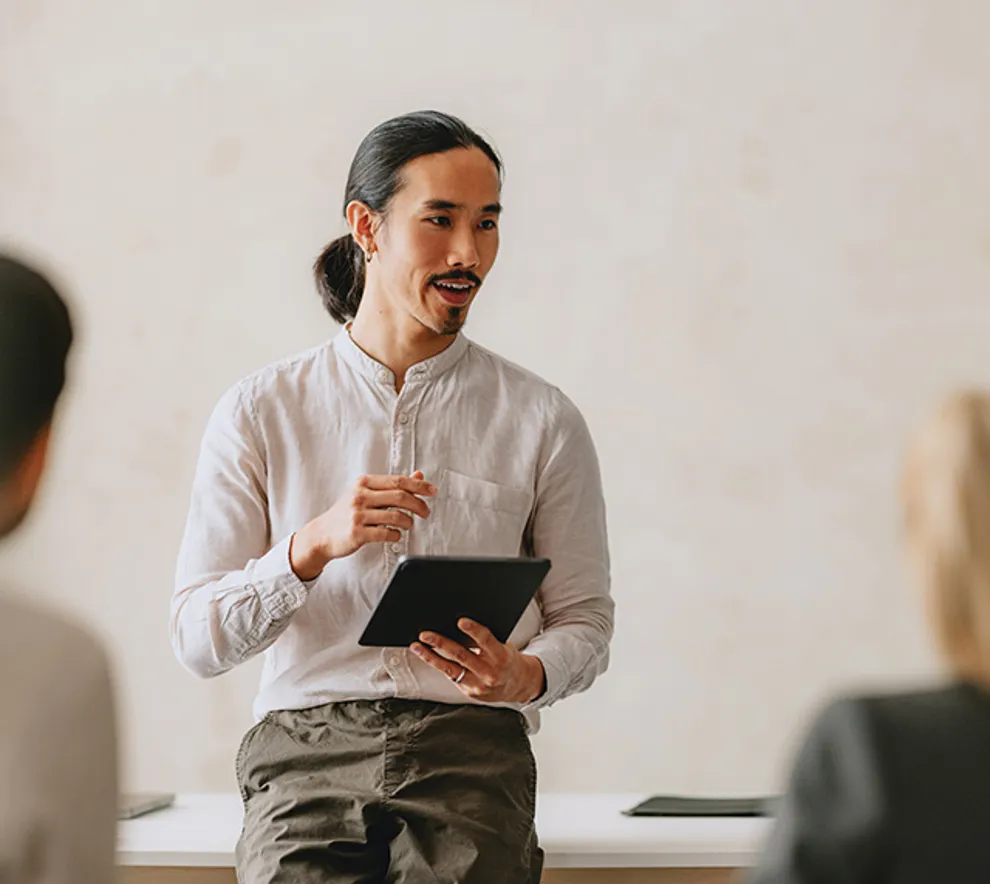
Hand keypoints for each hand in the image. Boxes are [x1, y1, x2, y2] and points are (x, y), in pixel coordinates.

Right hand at [289, 471, 435, 579]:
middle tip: (426, 513)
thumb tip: (419, 476)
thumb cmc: (347, 513)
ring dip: (408, 522)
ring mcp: (357, 515)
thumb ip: (392, 486)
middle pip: (400, 497)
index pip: (398, 481)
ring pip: (395, 516)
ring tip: (408, 524)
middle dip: (419, 505)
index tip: (433, 491)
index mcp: (364, 483)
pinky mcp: (356, 533)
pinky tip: (396, 535)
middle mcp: (360, 496)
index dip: (419, 486)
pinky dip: (396, 535)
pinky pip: (385, 533)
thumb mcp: (366, 494)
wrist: (322, 534)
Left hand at [411, 618, 545, 703]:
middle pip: (462, 655)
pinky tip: (428, 656)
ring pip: (450, 669)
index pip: (487, 640)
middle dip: (441, 643)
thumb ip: (486, 640)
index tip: (460, 621)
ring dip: (431, 656)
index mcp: (501, 656)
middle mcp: (489, 672)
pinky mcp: (469, 692)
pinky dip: (438, 665)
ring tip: (417, 646)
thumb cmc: (507, 660)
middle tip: (426, 634)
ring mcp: (478, 684)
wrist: (517, 685)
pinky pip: (451, 676)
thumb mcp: (503, 646)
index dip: (474, 630)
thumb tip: (459, 624)